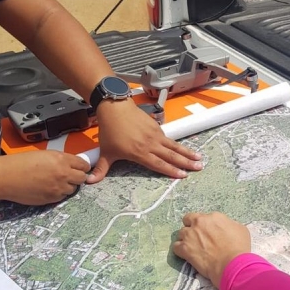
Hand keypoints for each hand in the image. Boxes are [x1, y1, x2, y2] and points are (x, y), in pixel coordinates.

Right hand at [0, 150, 88, 204]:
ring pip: (73, 189)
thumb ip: (61, 159)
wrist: (5, 177)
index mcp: (62, 160)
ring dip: (68, 186)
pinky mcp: (52, 199)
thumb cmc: (21, 163)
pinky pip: (63, 197)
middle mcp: (63, 174)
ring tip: (56, 183)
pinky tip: (49, 189)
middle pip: (82, 178)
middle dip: (78, 177)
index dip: (82, 167)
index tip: (79, 168)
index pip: (84, 165)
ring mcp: (59, 188)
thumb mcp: (44, 155)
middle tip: (70, 176)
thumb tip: (72, 165)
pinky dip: (59, 193)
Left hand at [87, 99, 202, 182]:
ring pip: (174, 147)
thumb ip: (101, 168)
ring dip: (187, 153)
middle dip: (186, 163)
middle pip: (171, 156)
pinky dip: (178, 145)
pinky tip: (185, 150)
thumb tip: (89, 181)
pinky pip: (169, 139)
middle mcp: (150, 144)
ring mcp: (155, 135)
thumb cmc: (110, 130)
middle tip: (199, 168)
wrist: (114, 108)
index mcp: (139, 153)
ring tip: (199, 159)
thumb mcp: (106, 152)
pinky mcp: (156, 127)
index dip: (171, 171)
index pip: (158, 164)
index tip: (183, 175)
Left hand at [173, 212, 250, 288]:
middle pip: (187, 220)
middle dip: (191, 227)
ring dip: (185, 239)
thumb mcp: (240, 229)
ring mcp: (190, 235)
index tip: (208, 232)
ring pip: (180, 233)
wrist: (231, 264)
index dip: (204, 225)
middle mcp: (199, 223)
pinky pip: (176, 247)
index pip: (202, 216)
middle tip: (197, 237)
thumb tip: (224, 227)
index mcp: (213, 217)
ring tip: (191, 247)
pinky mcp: (185, 249)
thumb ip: (229, 225)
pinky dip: (180, 250)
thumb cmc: (239, 247)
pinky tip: (186, 254)